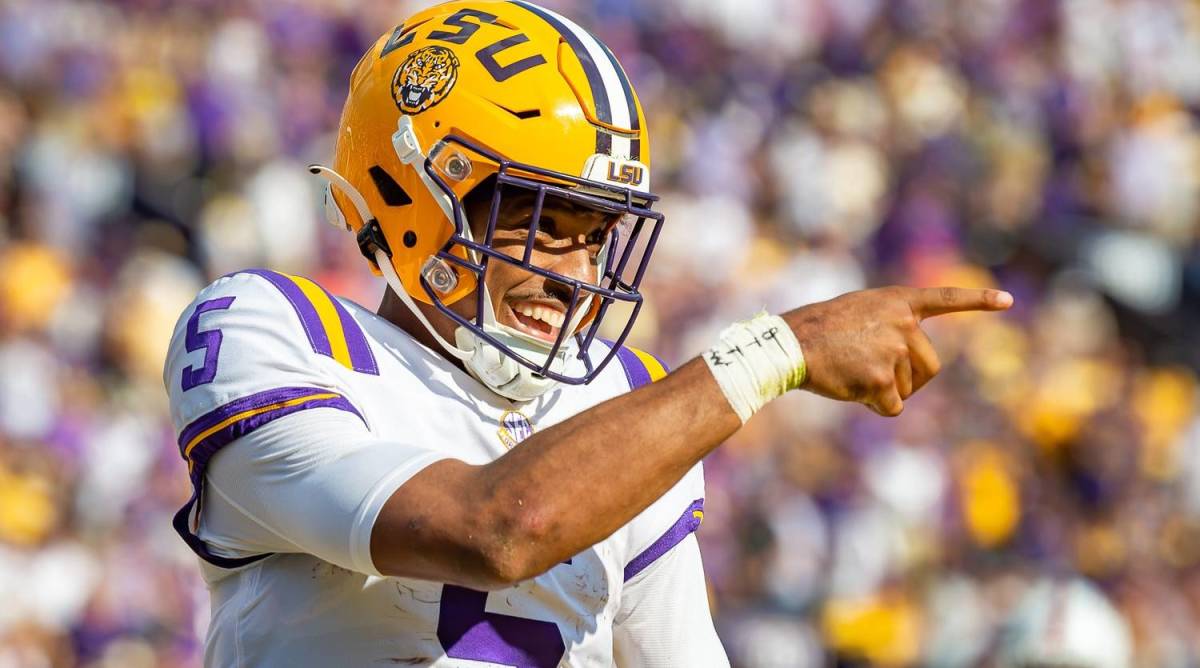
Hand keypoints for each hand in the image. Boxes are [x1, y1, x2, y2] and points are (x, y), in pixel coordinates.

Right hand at [783, 286, 1012, 415]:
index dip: (978, 300)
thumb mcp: (861, 314)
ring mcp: (895, 350)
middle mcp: (904, 323)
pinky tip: (852, 389)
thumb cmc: (819, 331)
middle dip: (911, 380)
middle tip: (878, 377)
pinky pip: (892, 406)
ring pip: (909, 388)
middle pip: (930, 367)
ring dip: (888, 391)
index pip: (945, 299)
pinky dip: (875, 406)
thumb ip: (891, 328)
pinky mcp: (882, 379)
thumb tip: (908, 373)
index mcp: (898, 302)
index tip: (1008, 301)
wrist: (791, 344)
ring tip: (854, 373)